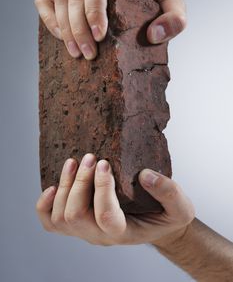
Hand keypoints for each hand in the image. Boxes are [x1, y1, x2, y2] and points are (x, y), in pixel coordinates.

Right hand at [34, 0, 185, 59]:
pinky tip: (61, 37)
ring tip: (76, 53)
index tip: (99, 38)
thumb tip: (154, 35)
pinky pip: (46, 0)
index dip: (92, 11)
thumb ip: (175, 20)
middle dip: (78, 29)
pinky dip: (49, 19)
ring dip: (63, 29)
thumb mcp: (174, 7)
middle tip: (88, 55)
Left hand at [36, 154, 194, 245]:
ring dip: (64, 186)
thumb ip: (169, 192)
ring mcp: (85, 231)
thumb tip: (145, 175)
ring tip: (74, 162)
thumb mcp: (180, 207)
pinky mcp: (77, 224)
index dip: (101, 189)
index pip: (105, 216)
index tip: (105, 163)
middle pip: (75, 215)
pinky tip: (52, 186)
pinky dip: (45, 204)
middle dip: (80, 182)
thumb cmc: (165, 217)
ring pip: (60, 217)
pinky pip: (51, 221)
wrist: (154, 224)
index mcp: (124, 232)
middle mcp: (99, 236)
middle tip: (91, 157)